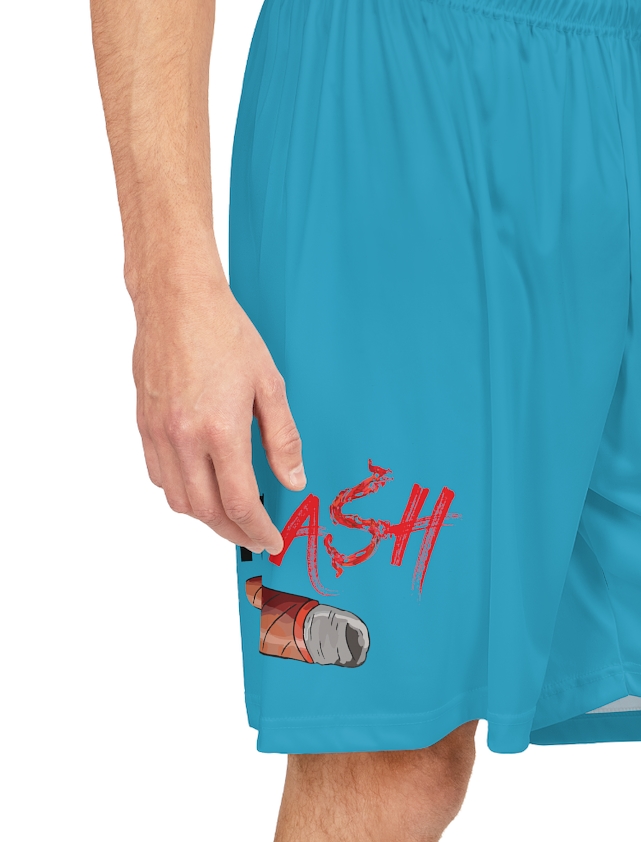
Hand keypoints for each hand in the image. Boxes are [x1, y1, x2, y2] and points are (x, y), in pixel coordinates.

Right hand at [131, 275, 301, 553]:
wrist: (177, 301)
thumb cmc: (226, 334)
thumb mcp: (270, 385)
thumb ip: (283, 438)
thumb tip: (294, 479)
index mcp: (220, 429)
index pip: (240, 502)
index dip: (258, 529)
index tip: (273, 540)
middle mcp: (183, 438)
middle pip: (206, 511)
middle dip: (234, 532)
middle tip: (257, 536)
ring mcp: (159, 433)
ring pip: (178, 500)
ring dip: (206, 517)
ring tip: (233, 517)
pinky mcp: (144, 424)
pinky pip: (159, 476)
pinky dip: (181, 493)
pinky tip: (202, 486)